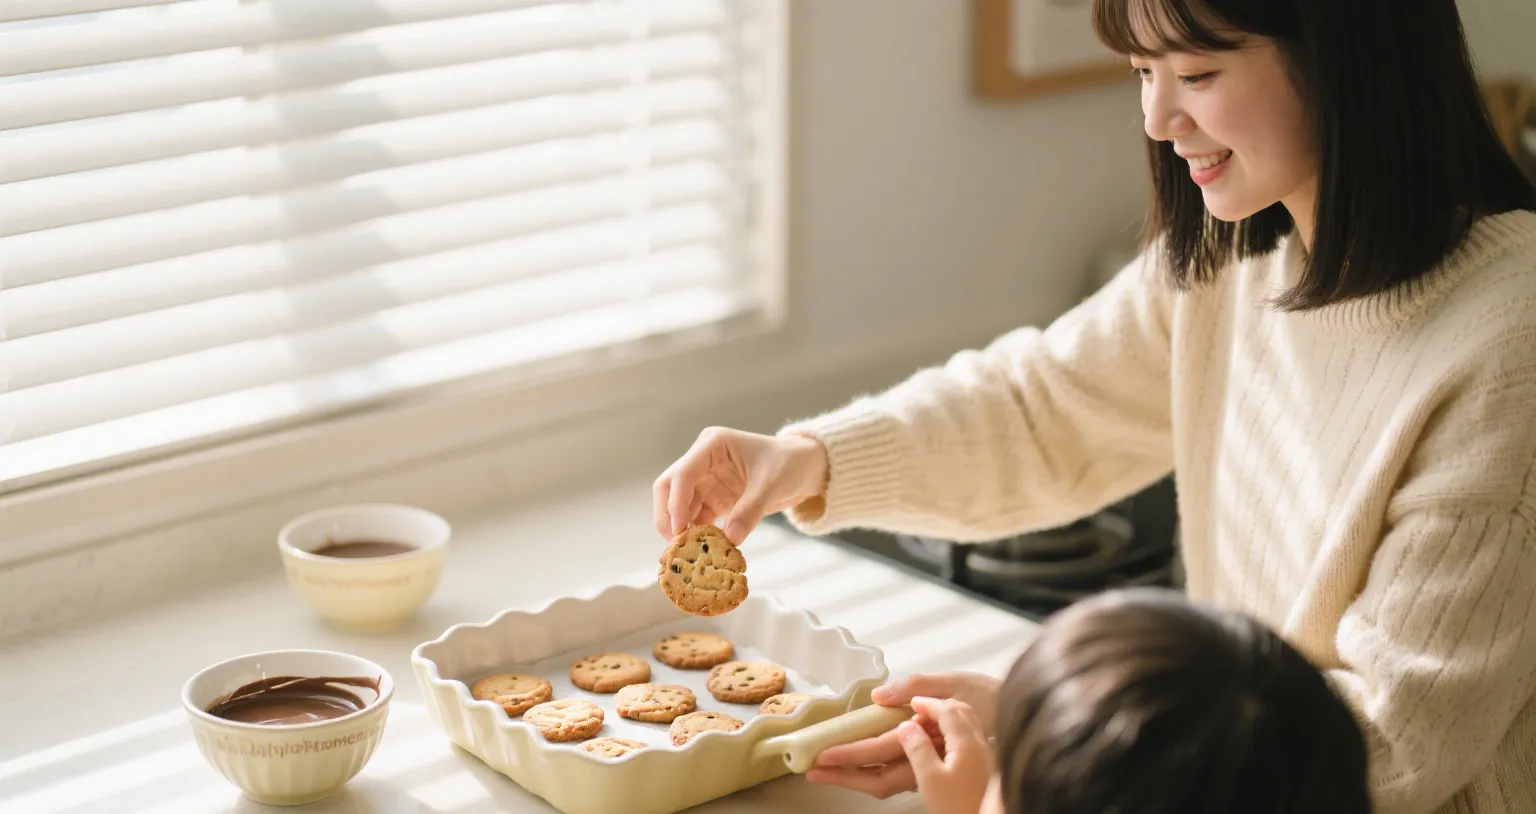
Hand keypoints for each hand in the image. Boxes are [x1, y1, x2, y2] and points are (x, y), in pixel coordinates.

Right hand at [653, 427, 827, 544]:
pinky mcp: (714, 499)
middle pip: (669, 488)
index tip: (679, 529)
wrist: (805, 467)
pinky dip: (697, 535)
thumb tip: (730, 539)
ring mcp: (706, 481)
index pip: (683, 473)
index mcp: (712, 445)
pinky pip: (697, 519)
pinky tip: (701, 552)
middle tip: (675, 544)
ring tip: (686, 555)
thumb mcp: (771, 484)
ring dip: (681, 530)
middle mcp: (702, 461)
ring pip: (679, 507)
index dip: (676, 502)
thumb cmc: (789, 463)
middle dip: (668, 516)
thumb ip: (750, 510)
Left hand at [806, 671, 1000, 798]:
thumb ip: (917, 685)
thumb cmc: (987, 696)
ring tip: (824, 769)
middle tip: (812, 770)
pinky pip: (896, 774)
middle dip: (844, 775)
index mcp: (931, 736)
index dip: (852, 754)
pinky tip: (854, 765)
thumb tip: (880, 695)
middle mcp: (929, 758)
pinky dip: (871, 771)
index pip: (884, 748)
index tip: (824, 755)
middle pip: (880, 777)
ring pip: (887, 780)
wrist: (1017, 713)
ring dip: (854, 777)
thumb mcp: (954, 682)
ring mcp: (930, 765)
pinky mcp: (930, 765)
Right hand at [901, 697, 992, 813]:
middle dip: (939, 707)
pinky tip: (944, 745)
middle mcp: (981, 744)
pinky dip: (955, 731)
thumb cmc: (955, 806)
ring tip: (928, 727)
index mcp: (967, 742)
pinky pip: (970, 737)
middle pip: (962, 712)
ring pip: (968, 724)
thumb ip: (917, 749)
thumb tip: (905, 725)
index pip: (948, 710)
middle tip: (918, 713)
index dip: (928, 703)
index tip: (911, 703)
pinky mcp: (986, 767)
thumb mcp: (930, 779)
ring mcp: (986, 755)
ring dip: (948, 718)